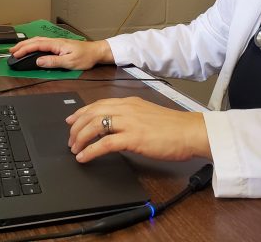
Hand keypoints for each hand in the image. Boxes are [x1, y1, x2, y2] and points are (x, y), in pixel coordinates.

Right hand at [8, 37, 113, 69]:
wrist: (96, 52)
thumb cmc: (85, 57)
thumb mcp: (70, 62)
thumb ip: (53, 62)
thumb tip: (38, 61)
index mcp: (56, 44)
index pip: (36, 45)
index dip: (24, 50)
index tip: (15, 55)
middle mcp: (55, 41)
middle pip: (34, 41)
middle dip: (21, 45)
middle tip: (11, 51)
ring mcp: (57, 42)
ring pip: (38, 41)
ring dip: (26, 44)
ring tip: (17, 49)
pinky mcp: (59, 45)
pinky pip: (42, 43)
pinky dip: (33, 44)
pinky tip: (31, 47)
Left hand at [66, 97, 211, 162]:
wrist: (191, 131)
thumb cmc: (174, 127)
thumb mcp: (148, 114)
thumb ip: (131, 116)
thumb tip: (117, 126)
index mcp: (130, 103)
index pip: (98, 104)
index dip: (81, 113)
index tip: (71, 120)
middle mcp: (126, 109)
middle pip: (92, 113)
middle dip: (76, 127)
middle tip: (70, 139)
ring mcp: (129, 122)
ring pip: (94, 126)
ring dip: (80, 138)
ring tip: (74, 149)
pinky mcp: (133, 138)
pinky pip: (104, 144)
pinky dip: (90, 151)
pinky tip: (84, 157)